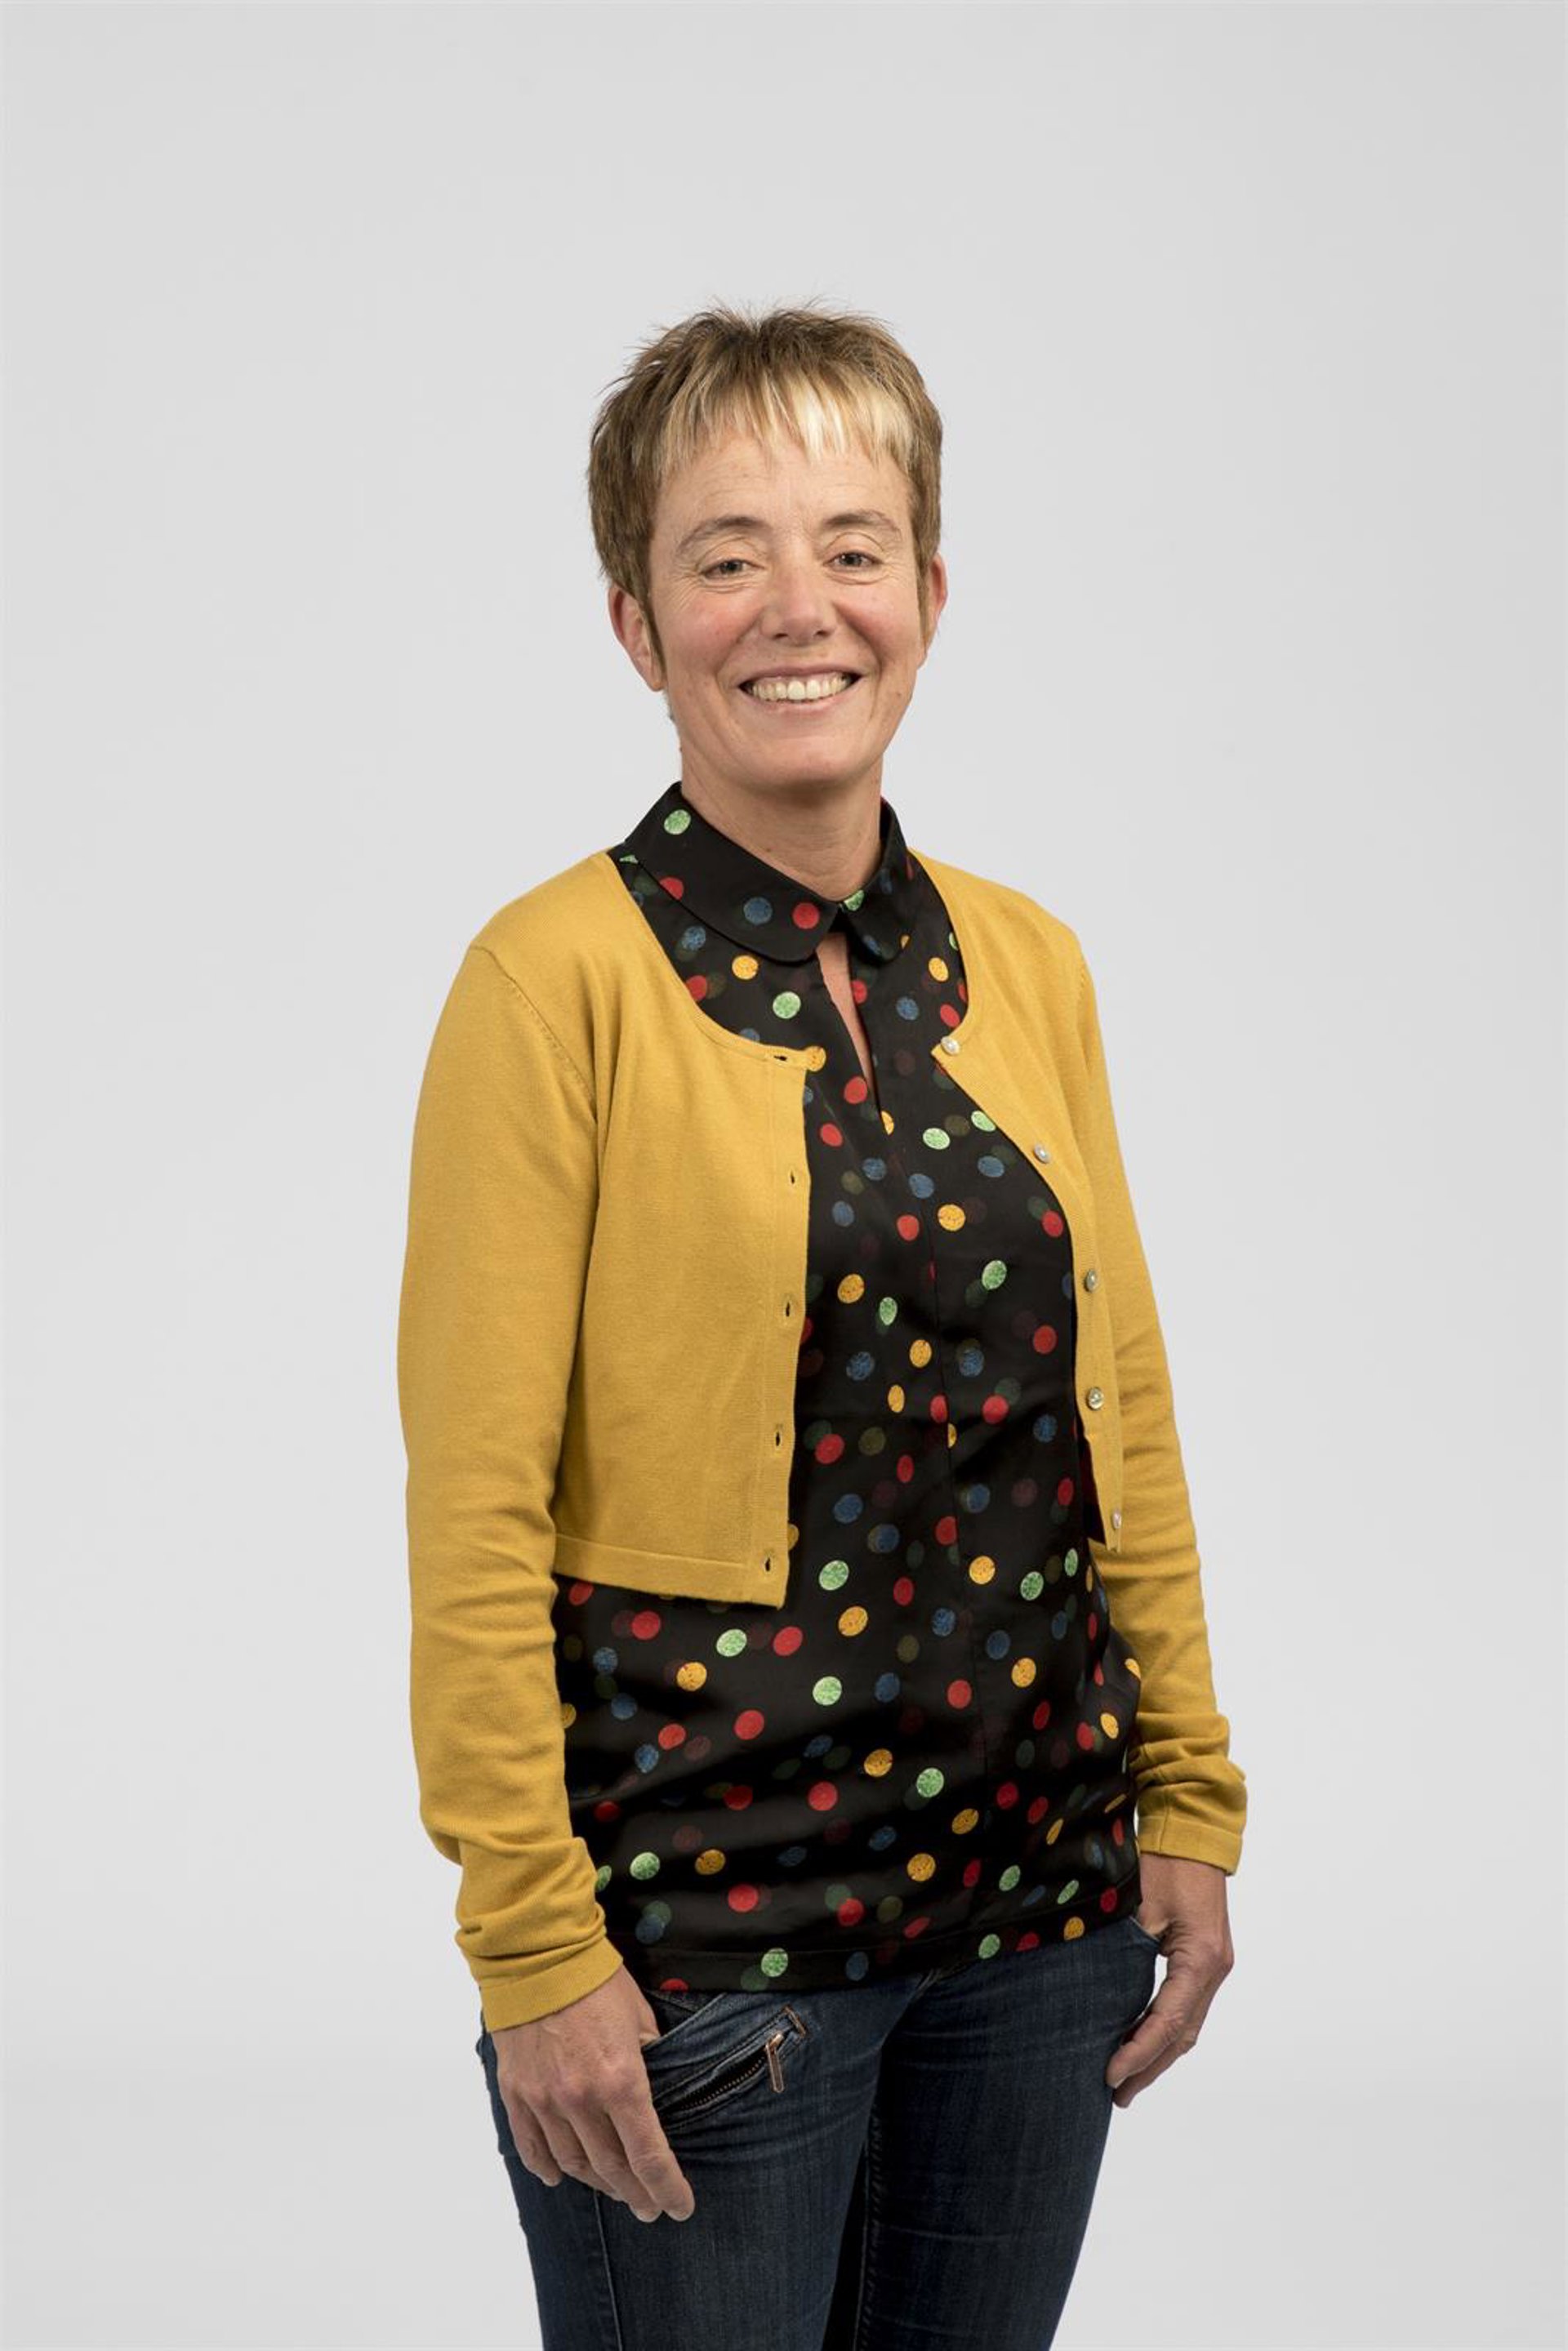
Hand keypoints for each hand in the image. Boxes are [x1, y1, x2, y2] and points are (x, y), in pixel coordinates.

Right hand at [490, 1964, 695, 2221]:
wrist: (537, 1953)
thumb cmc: (596, 1979)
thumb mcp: (640, 2016)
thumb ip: (649, 2058)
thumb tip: (656, 2085)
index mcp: (621, 2081)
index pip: (648, 2155)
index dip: (668, 2187)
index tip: (680, 2207)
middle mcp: (581, 2100)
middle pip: (612, 2168)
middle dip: (637, 2193)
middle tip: (650, 2206)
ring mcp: (544, 2100)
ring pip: (573, 2163)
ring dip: (598, 2184)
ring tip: (615, 2190)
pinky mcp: (516, 2093)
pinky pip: (531, 2146)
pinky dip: (547, 2168)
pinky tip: (561, 2177)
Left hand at [1105, 1852, 1233, 2107]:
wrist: (1192, 1831)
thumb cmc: (1164, 1861)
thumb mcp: (1138, 1906)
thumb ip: (1124, 1953)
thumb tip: (1093, 1996)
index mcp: (1200, 1959)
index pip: (1167, 2022)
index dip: (1138, 2053)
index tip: (1110, 2075)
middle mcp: (1213, 1969)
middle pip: (1182, 2035)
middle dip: (1149, 2067)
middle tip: (1116, 2095)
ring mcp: (1213, 1965)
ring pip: (1187, 2025)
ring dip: (1158, 2054)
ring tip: (1127, 2081)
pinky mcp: (1204, 1959)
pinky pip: (1186, 2006)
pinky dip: (1164, 2029)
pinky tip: (1141, 2041)